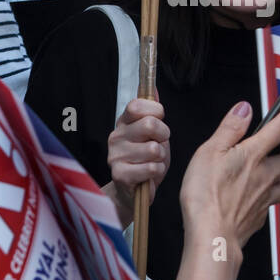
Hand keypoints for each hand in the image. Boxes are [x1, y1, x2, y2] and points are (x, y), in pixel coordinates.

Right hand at [106, 98, 169, 225]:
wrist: (133, 192)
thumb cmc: (146, 160)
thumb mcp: (153, 134)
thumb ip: (152, 112)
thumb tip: (153, 87)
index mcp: (123, 122)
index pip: (137, 105)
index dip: (155, 111)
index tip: (160, 119)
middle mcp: (116, 136)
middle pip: (149, 124)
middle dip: (164, 135)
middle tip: (160, 144)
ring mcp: (115, 156)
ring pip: (154, 149)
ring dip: (161, 158)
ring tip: (153, 162)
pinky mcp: (120, 175)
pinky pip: (152, 168)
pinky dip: (157, 172)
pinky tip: (149, 175)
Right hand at [179, 89, 279, 257]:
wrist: (212, 238)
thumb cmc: (206, 198)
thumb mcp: (208, 153)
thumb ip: (229, 129)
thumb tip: (243, 109)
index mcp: (253, 154)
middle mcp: (266, 174)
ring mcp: (267, 196)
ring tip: (267, 169)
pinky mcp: (262, 215)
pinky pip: (273, 200)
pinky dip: (269, 194)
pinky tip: (255, 195)